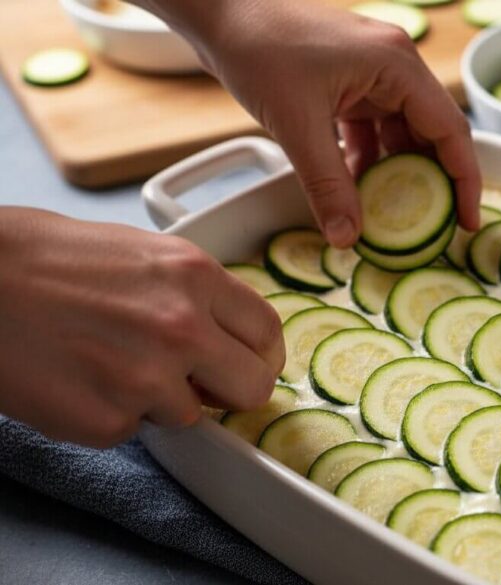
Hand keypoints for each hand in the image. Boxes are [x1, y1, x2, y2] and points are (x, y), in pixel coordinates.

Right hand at [0, 209, 283, 447]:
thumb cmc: (42, 258)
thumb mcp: (141, 252)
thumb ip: (194, 293)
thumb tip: (227, 332)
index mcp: (195, 276)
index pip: (268, 332)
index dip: (262, 354)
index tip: (252, 363)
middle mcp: (183, 327)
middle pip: (253, 387)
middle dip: (231, 391)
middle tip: (201, 385)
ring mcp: (146, 379)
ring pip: (188, 414)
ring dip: (157, 400)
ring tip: (105, 362)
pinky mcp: (107, 420)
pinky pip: (130, 429)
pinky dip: (107, 414)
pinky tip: (75, 379)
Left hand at [140, 0, 481, 247]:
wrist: (219, 10)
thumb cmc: (258, 46)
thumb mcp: (297, 124)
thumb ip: (327, 184)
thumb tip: (347, 238)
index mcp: (397, 65)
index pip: (451, 130)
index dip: (464, 180)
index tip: (466, 222)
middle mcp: (395, 65)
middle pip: (432, 132)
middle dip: (431, 181)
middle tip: (432, 226)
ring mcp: (373, 71)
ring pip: (401, 132)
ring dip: (395, 172)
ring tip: (389, 213)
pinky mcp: (351, 79)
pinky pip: (373, 126)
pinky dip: (368, 158)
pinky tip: (354, 186)